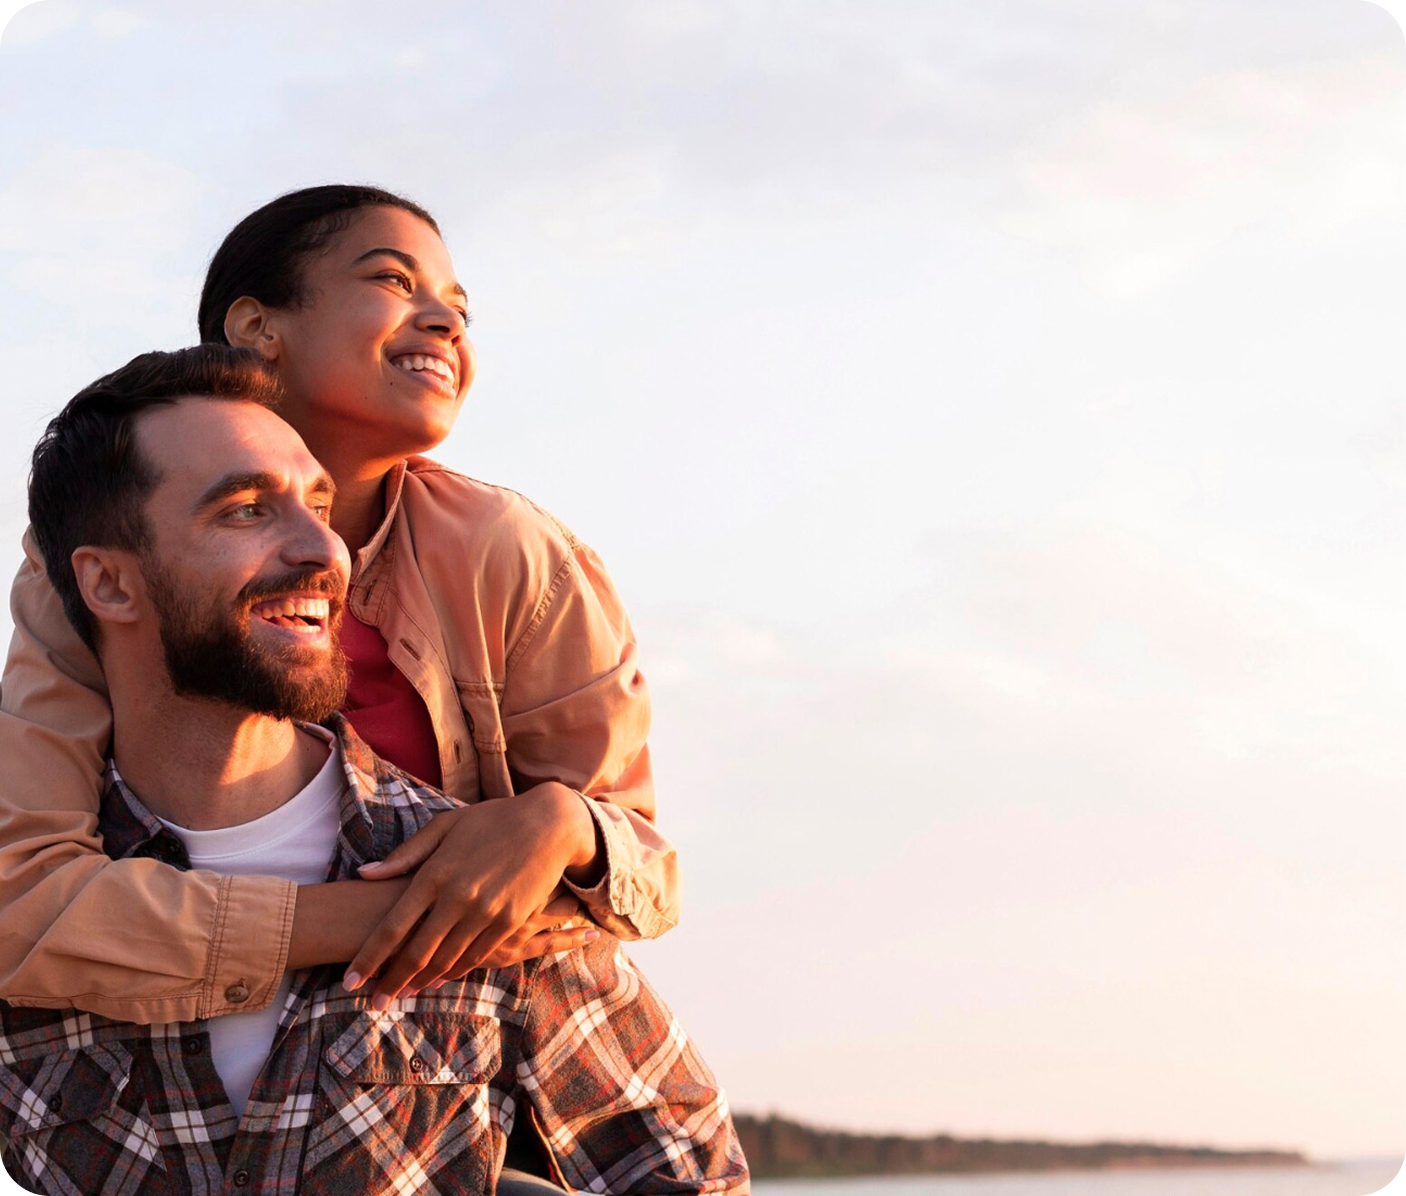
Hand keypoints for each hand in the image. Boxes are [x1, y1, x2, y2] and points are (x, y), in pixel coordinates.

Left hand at [342, 783, 597, 1006]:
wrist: (549, 824)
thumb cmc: (493, 820)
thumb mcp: (445, 827)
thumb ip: (405, 854)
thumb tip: (365, 873)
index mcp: (434, 873)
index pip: (392, 927)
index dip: (368, 958)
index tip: (351, 981)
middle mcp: (457, 898)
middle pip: (415, 953)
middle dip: (391, 982)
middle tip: (375, 1003)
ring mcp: (485, 913)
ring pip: (446, 960)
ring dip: (422, 981)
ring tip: (404, 995)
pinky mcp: (510, 921)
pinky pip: (477, 955)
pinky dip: (456, 971)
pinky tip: (442, 979)